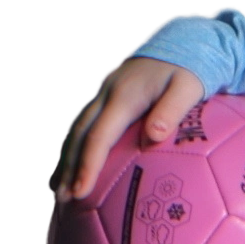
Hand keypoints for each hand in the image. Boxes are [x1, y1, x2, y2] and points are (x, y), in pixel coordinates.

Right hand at [52, 57, 210, 201]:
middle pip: (78, 135)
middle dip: (67, 167)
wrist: (177, 44)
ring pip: (75, 129)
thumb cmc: (187, 71)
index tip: (79, 191)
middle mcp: (104, 95)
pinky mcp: (103, 99)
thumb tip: (154, 135)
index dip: (87, 164)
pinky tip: (69, 168)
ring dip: (65, 159)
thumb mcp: (188, 87)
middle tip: (61, 200)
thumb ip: (172, 110)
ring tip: (57, 190)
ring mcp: (101, 95)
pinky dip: (73, 147)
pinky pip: (82, 125)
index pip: (99, 136)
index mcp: (123, 96)